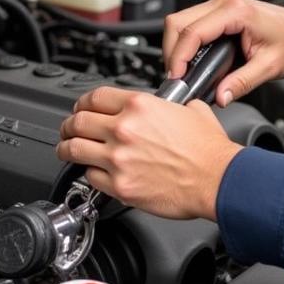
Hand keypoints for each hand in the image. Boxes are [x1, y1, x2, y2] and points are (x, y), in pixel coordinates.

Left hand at [56, 87, 241, 219]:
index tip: (82, 108)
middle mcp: (124, 129)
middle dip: (69, 125)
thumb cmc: (208, 149)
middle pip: (77, 121)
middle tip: (69, 129)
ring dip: (67, 148)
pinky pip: (89, 177)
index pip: (94, 97)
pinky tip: (94, 172)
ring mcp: (119, 158)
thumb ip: (171, 104)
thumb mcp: (192, 109)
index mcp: (140, 105)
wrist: (216, 179)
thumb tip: (167, 106)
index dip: (83, 102)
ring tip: (67, 149)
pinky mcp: (119, 186)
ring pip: (73, 149)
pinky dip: (89, 174)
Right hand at [163, 0, 283, 105]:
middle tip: (177, 78)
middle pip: (178, 22)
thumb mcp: (269, 67)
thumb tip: (220, 96)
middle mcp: (225, 2)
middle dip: (171, 51)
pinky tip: (191, 61)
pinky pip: (191, 23)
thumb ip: (242, 83)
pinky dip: (185, 43)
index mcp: (237, 11)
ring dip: (176, 47)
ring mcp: (220, 4)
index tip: (176, 77)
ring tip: (182, 72)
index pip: (193, 31)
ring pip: (180, 22)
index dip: (178, 56)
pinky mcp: (219, 12)